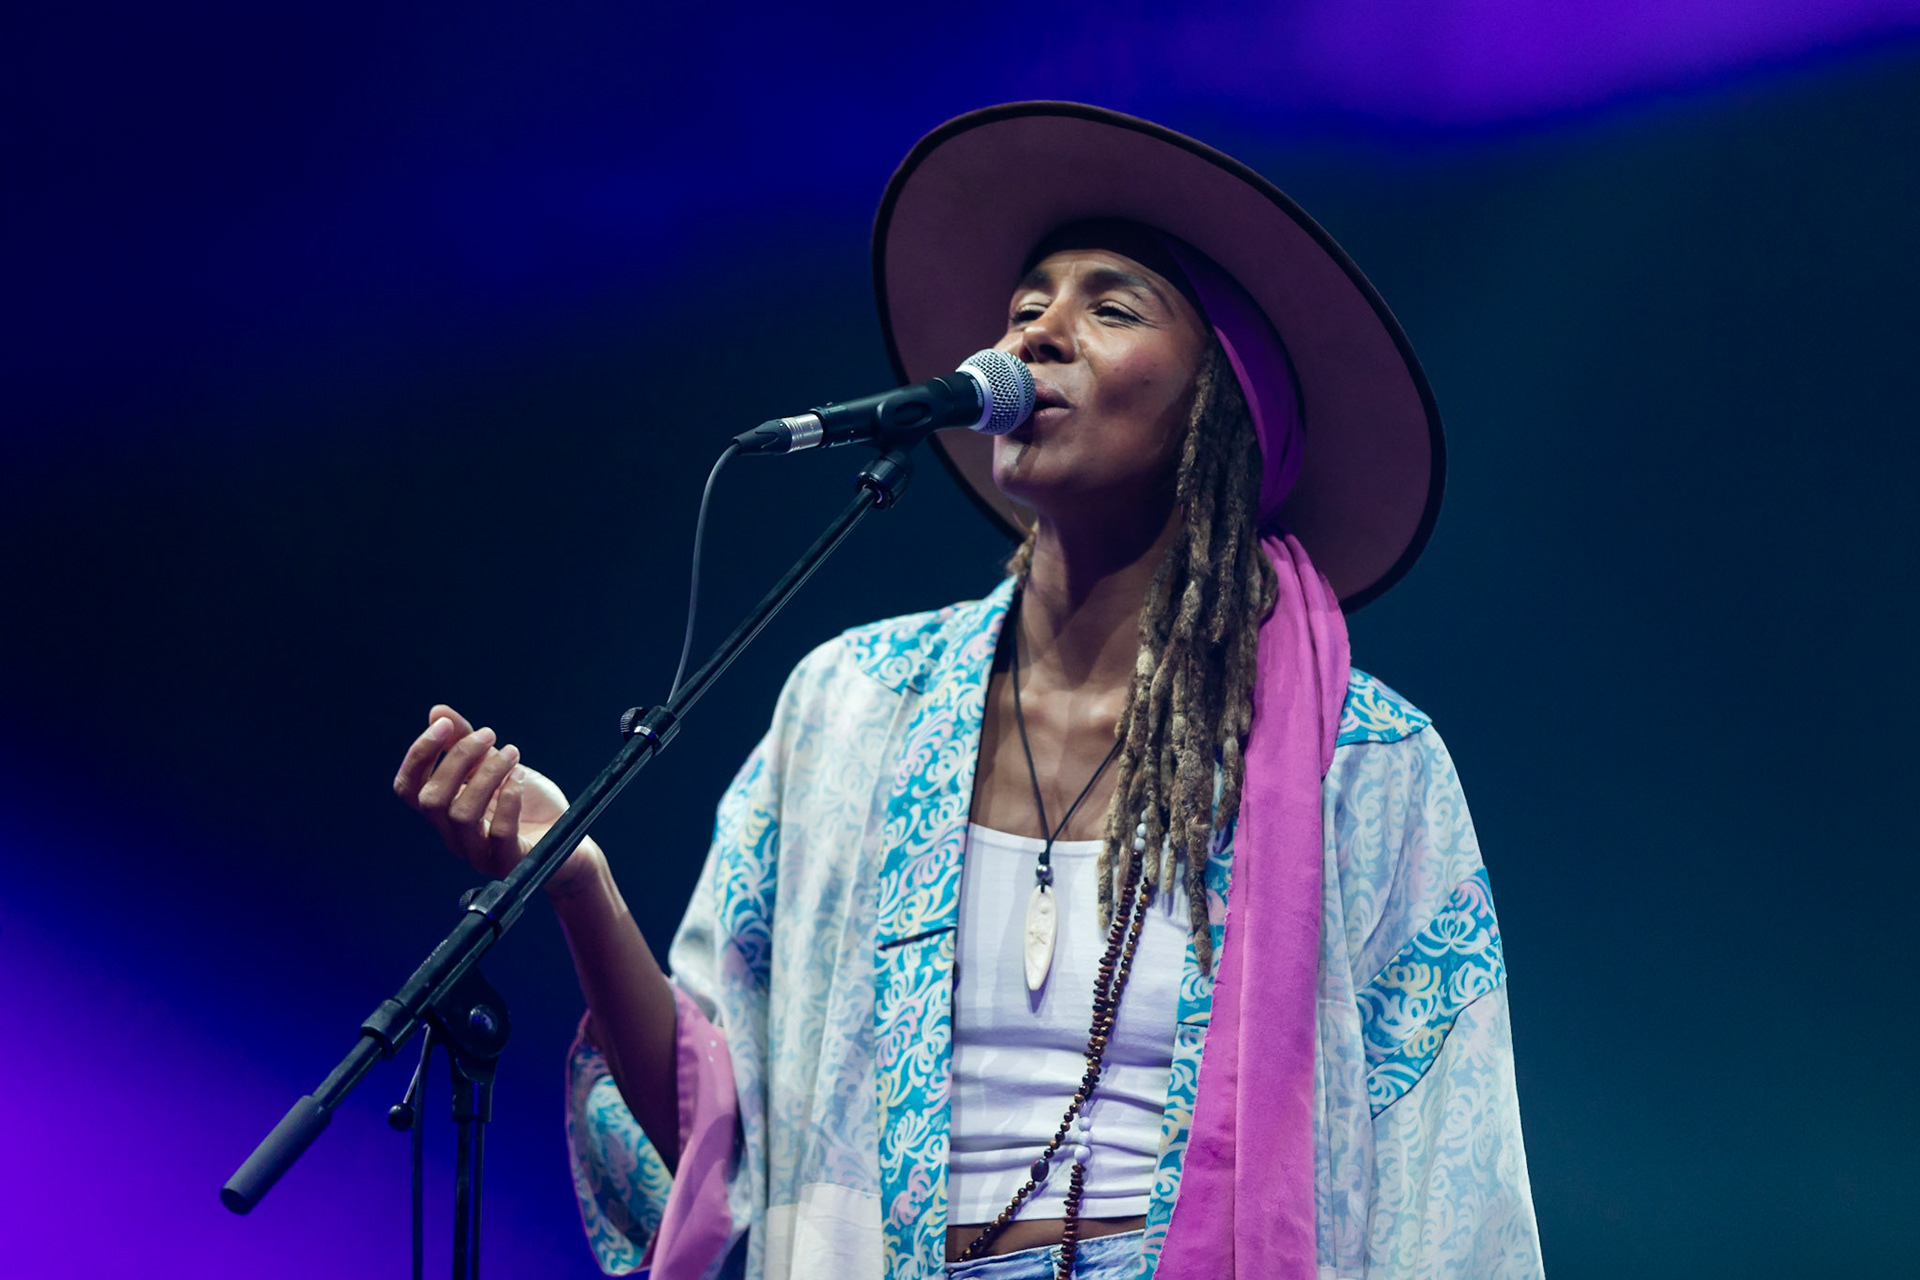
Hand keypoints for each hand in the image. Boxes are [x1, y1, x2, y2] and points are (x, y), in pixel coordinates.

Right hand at [392, 703, 603, 894]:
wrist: (572, 841)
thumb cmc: (530, 804)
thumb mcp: (498, 766)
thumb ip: (467, 743)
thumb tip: (438, 712)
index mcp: (445, 812)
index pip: (408, 788)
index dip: (419, 755)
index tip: (445, 725)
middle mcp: (454, 835)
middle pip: (432, 800)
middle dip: (458, 759)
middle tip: (490, 734)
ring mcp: (479, 853)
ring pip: (462, 814)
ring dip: (488, 774)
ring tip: (512, 753)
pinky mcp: (509, 862)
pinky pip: (499, 833)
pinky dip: (509, 798)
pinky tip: (520, 778)